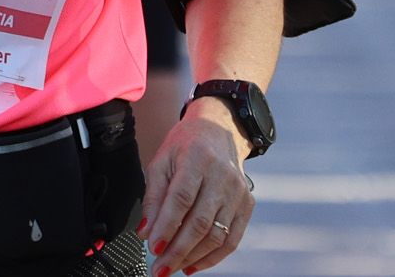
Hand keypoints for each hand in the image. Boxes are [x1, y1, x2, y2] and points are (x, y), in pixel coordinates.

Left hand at [140, 104, 254, 275]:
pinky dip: (213, 257)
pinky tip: (194, 265)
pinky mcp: (247, 205)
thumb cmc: (186, 146)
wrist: (219, 131)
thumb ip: (153, 195)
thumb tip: (147, 230)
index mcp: (197, 159)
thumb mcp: (162, 161)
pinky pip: (232, 239)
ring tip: (173, 267)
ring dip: (193, 257)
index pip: (182, 198)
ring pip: (217, 235)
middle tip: (160, 267)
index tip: (152, 245)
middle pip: (200, 221)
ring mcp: (238, 193)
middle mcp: (222, 177)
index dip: (167, 225)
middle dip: (177, 250)